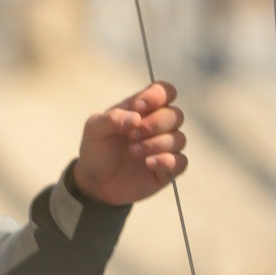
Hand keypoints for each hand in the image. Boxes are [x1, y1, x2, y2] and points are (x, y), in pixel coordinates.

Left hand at [72, 80, 186, 204]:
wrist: (94, 182)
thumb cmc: (97, 150)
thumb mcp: (94, 129)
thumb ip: (112, 118)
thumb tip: (136, 118)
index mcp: (143, 109)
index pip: (165, 92)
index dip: (157, 96)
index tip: (139, 107)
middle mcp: (158, 126)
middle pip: (176, 115)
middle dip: (155, 123)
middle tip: (132, 135)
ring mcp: (165, 148)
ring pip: (179, 138)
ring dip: (157, 143)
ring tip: (133, 151)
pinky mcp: (167, 169)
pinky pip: (181, 162)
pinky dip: (166, 161)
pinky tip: (148, 163)